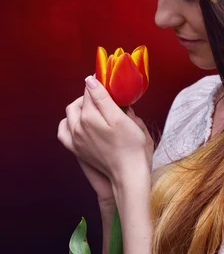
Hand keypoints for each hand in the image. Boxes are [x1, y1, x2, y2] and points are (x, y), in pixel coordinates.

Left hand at [57, 74, 152, 188]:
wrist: (128, 172)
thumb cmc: (130, 145)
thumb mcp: (120, 118)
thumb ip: (103, 98)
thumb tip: (89, 80)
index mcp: (89, 116)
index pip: (89, 91)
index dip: (98, 84)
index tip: (108, 82)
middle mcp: (77, 127)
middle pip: (78, 102)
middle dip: (89, 96)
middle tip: (106, 97)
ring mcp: (75, 139)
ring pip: (70, 115)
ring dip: (79, 108)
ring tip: (94, 109)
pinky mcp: (76, 149)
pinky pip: (64, 132)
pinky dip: (68, 124)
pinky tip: (78, 124)